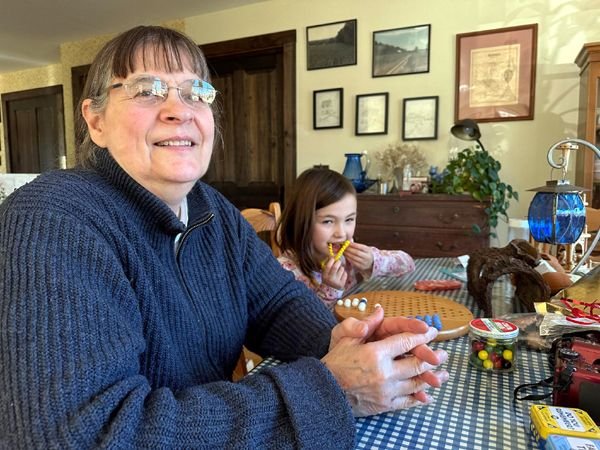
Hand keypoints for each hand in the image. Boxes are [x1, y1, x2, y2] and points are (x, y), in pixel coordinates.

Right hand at [321, 258, 347, 289]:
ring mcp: (336, 282)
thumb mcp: (325, 274)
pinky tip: (341, 275)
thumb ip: (328, 266)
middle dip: (338, 262)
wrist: (331, 291)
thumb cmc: (328, 280)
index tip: (333, 258)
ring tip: (340, 270)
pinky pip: (345, 274)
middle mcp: (330, 279)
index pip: (328, 266)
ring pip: (341, 270)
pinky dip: (344, 273)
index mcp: (325, 276)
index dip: (331, 260)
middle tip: (339, 261)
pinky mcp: (342, 284)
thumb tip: (333, 256)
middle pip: (335, 267)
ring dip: (341, 268)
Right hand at [325, 307, 448, 416]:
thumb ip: (364, 325)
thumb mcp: (345, 339)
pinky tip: (428, 395)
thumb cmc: (335, 363)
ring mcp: (386, 390)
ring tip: (444, 374)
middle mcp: (384, 372)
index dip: (421, 336)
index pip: (405, 342)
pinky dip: (420, 398)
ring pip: (416, 383)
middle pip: (416, 363)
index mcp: (375, 353)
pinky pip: (408, 401)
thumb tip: (380, 310)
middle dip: (432, 357)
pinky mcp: (385, 404)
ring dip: (432, 378)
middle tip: (444, 354)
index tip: (432, 332)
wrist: (324, 392)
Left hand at [342, 242, 373, 271]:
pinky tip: (345, 256)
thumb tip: (347, 242)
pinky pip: (353, 262)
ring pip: (354, 258)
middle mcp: (367, 256)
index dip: (353, 245)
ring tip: (343, 251)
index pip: (360, 247)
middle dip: (349, 249)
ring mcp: (364, 262)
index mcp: (368, 250)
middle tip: (343, 247)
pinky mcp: (361, 267)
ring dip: (347, 254)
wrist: (371, 262)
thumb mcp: (364, 248)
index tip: (347, 243)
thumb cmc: (365, 253)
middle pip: (356, 252)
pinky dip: (348, 258)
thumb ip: (357, 245)